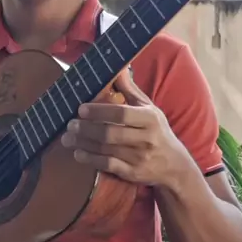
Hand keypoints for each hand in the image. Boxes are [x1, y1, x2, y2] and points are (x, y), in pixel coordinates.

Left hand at [61, 68, 187, 186]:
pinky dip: (91, 160)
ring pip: (106, 150)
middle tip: (69, 124)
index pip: (121, 114)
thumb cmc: (157, 131)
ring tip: (67, 138)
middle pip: (110, 133)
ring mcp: (139, 157)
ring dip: (83, 144)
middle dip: (86, 129)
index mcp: (150, 119)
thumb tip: (117, 68)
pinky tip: (78, 154)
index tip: (81, 108)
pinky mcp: (133, 173)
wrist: (174, 165)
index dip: (99, 111)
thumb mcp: (149, 108)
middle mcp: (146, 138)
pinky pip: (108, 166)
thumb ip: (130, 90)